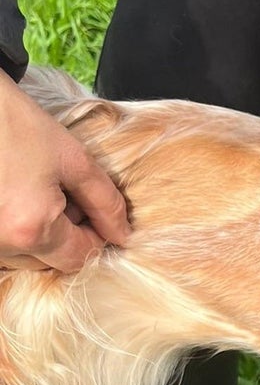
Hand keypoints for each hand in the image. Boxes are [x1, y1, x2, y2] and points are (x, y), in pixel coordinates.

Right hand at [0, 69, 129, 271]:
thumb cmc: (13, 121)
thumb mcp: (72, 158)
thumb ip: (105, 202)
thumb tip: (122, 236)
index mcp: (30, 229)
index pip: (79, 257)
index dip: (94, 236)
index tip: (90, 207)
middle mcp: (0, 244)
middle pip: (49, 262)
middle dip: (65, 236)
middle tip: (62, 193)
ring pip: (21, 256)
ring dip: (36, 234)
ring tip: (34, 191)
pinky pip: (1, 244)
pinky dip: (12, 229)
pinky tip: (13, 197)